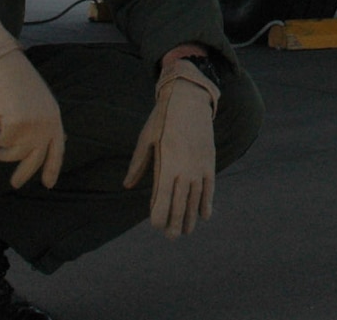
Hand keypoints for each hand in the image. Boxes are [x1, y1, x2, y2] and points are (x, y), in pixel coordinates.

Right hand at [0, 18, 64, 188]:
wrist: (2, 65)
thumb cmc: (15, 82)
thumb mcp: (36, 103)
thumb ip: (42, 122)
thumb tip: (44, 145)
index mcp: (54, 117)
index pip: (57, 149)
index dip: (52, 167)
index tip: (49, 184)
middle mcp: (48, 123)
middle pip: (35, 159)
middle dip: (23, 174)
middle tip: (15, 185)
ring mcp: (34, 126)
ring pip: (14, 153)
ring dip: (0, 149)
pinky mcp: (17, 126)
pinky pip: (1, 142)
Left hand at [124, 57, 219, 236]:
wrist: (189, 99)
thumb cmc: (163, 118)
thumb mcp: (146, 139)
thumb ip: (139, 164)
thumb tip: (127, 185)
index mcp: (166, 163)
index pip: (162, 198)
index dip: (160, 215)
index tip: (156, 226)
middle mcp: (184, 168)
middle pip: (180, 203)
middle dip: (176, 222)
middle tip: (172, 237)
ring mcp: (199, 166)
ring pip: (196, 198)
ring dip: (191, 216)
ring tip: (187, 231)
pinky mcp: (209, 161)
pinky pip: (209, 187)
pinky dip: (207, 202)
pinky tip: (205, 215)